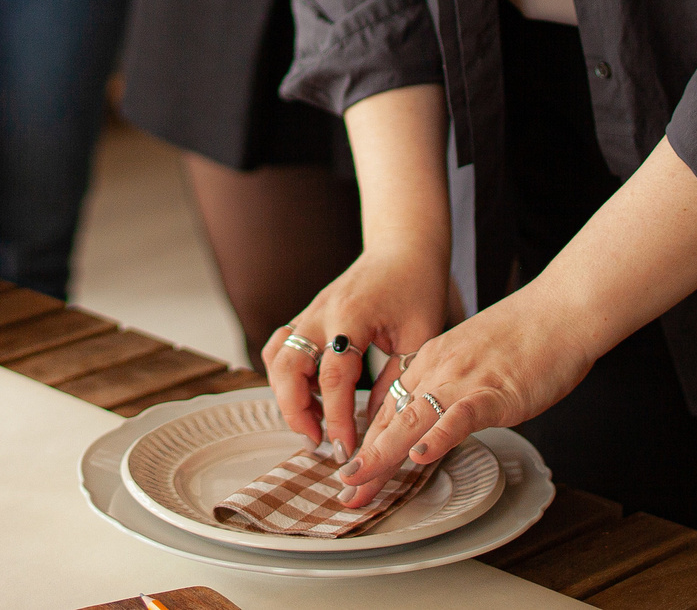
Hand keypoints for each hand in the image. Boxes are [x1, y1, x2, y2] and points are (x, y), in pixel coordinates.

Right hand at [261, 245, 454, 461]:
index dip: (336, 416)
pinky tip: (312, 398)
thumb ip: (398, 382)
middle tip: (318, 442)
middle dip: (295, 410)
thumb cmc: (417, 286)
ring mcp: (310, 312)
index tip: (344, 448)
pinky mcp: (308, 316)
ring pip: (275, 357)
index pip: (333, 375)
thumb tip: (378, 426)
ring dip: (286, 395)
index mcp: (352, 315)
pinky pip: (281, 347)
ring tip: (313, 424)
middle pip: (287, 365)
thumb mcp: (420, 337)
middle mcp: (321, 312)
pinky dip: (287, 377)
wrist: (403, 247)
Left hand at [331, 288, 594, 507]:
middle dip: (366, 460)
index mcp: (431, 361)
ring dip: (384, 453)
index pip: (388, 409)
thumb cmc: (526, 336)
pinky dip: (440, 436)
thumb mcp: (472, 358)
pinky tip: (422, 455)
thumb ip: (451, 387)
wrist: (561, 309)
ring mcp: (464, 378)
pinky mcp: (495, 389)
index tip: (352, 474)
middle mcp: (438, 368)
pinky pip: (461, 414)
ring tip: (361, 479)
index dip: (367, 444)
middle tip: (345, 492)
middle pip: (392, 418)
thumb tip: (439, 418)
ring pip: (414, 417)